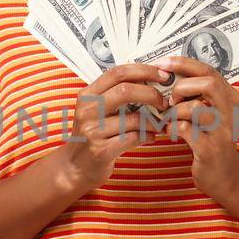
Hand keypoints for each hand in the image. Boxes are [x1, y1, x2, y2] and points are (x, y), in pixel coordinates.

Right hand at [58, 63, 167, 191]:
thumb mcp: (96, 111)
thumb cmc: (93, 136)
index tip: (162, 75)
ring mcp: (92, 131)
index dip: (143, 71)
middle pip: (126, 90)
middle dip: (152, 94)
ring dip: (153, 122)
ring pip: (133, 118)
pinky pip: (133, 138)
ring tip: (160, 124)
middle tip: (164, 102)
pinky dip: (147, 136)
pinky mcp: (100, 151)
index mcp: (87, 95)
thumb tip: (151, 83)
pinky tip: (150, 138)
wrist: (74, 168)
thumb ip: (116, 96)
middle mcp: (87, 110)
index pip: (118, 73)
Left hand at [154, 54, 238, 198]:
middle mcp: (231, 112)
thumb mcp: (210, 113)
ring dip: (175, 112)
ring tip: (168, 119)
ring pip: (196, 107)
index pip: (208, 71)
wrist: (225, 175)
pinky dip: (172, 128)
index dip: (183, 64)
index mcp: (230, 98)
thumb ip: (197, 95)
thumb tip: (168, 75)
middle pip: (208, 84)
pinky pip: (186, 129)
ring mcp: (223, 131)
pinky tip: (170, 132)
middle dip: (182, 88)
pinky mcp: (211, 148)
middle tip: (171, 100)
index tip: (163, 64)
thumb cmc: (211, 140)